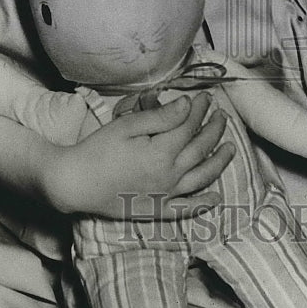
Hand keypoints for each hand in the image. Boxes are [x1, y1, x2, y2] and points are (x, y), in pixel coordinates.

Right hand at [43, 91, 234, 219]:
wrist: (75, 183)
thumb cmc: (97, 150)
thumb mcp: (128, 125)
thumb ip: (160, 117)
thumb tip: (188, 105)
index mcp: (162, 152)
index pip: (189, 126)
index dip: (199, 109)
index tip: (205, 97)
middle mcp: (170, 176)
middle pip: (200, 149)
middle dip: (214, 129)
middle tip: (221, 115)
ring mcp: (166, 195)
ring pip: (202, 177)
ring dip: (219, 162)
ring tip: (231, 148)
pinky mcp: (157, 210)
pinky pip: (186, 209)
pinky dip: (203, 204)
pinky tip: (216, 198)